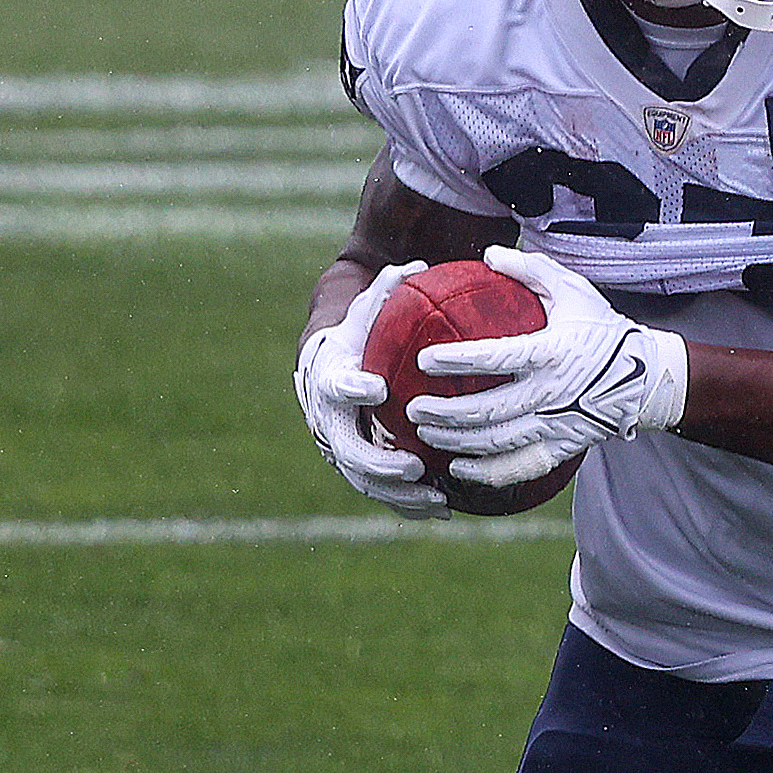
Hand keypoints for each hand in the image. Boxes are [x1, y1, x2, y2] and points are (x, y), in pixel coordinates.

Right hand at [293, 262, 447, 518]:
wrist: (328, 369)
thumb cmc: (356, 338)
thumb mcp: (365, 314)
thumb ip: (384, 292)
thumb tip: (416, 263)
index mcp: (330, 380)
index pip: (337, 384)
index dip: (353, 388)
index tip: (376, 389)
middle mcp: (329, 420)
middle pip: (347, 450)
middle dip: (378, 462)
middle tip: (413, 465)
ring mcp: (341, 448)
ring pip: (364, 480)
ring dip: (398, 494)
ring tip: (435, 496)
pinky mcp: (357, 467)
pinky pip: (380, 493)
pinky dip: (407, 504)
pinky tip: (444, 509)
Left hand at [408, 246, 690, 490]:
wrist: (647, 377)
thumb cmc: (604, 329)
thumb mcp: (573, 290)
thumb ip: (530, 270)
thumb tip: (487, 255)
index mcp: (552, 351)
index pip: (495, 358)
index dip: (457, 361)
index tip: (425, 361)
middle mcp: (553, 392)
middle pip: (489, 410)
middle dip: (445, 413)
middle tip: (412, 407)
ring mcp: (558, 423)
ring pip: (498, 442)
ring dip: (457, 441)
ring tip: (425, 434)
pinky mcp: (563, 446)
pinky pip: (520, 467)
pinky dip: (486, 473)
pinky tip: (457, 469)